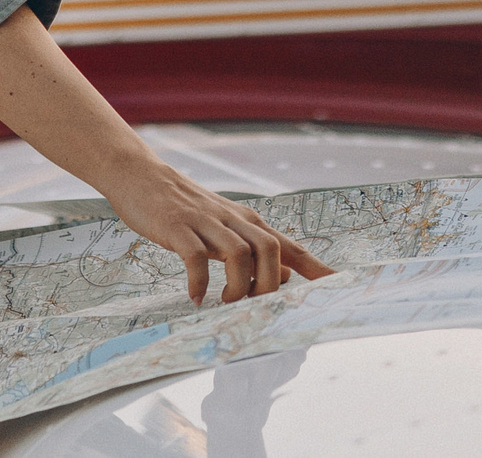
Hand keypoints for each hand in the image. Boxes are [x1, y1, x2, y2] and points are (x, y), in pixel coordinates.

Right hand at [95, 156, 331, 304]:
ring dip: (237, 286)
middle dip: (268, 285)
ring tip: (224, 302)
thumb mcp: (225, 227)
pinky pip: (195, 257)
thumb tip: (286, 276)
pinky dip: (199, 282)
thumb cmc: (185, 207)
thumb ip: (254, 250)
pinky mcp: (177, 226)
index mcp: (248, 221)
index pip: (290, 246)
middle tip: (251, 305)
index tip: (339, 287)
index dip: (316, 268)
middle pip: (270, 250)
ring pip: (239, 253)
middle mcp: (232, 219)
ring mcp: (205, 221)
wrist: (142, 176)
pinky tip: (195, 296)